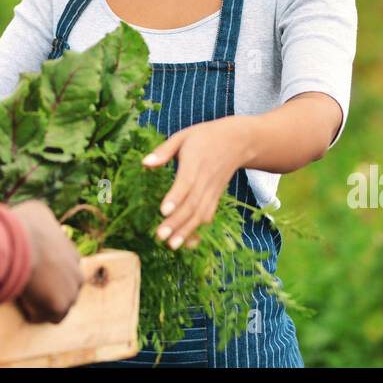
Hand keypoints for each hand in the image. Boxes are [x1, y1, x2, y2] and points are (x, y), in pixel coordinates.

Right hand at [9, 200, 83, 323]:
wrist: (21, 245)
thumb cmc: (25, 226)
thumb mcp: (37, 211)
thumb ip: (42, 219)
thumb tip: (36, 219)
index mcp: (72, 252)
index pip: (66, 267)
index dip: (49, 271)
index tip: (33, 271)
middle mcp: (77, 272)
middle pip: (66, 287)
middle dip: (51, 289)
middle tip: (29, 287)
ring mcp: (71, 291)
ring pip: (61, 303)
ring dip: (46, 303)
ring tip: (27, 299)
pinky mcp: (60, 306)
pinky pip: (51, 317)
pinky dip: (39, 315)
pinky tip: (25, 308)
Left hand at [143, 117, 253, 249]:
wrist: (238, 141)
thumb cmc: (205, 137)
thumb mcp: (183, 136)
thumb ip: (164, 150)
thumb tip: (144, 163)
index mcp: (196, 161)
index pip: (186, 182)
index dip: (175, 197)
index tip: (163, 211)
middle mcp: (206, 179)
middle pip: (192, 203)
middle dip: (177, 222)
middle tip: (161, 236)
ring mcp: (213, 190)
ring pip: (201, 213)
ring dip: (187, 231)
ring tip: (172, 245)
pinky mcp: (216, 197)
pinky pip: (208, 215)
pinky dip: (199, 230)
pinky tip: (188, 243)